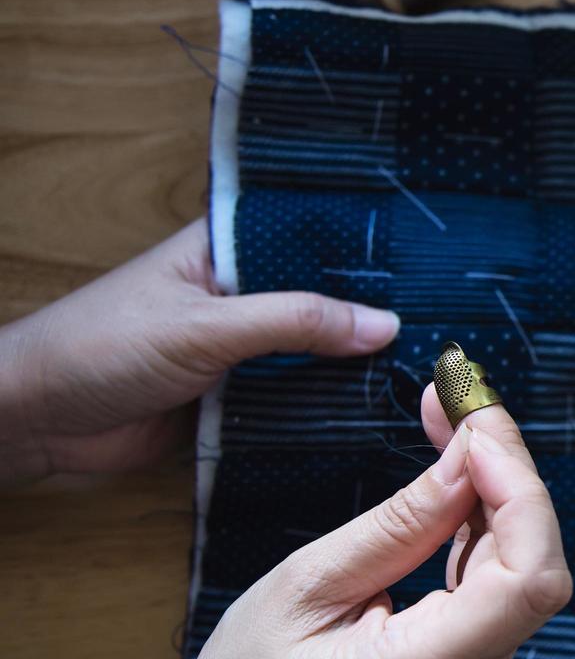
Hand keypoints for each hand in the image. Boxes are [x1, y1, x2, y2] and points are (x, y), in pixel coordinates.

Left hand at [0, 219, 399, 482]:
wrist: (35, 423)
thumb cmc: (100, 348)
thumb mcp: (206, 325)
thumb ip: (294, 322)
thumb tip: (382, 324)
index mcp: (230, 248)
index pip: (313, 234)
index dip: (367, 246)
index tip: (436, 257)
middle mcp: (242, 292)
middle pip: (323, 296)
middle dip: (372, 310)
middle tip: (449, 319)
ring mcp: (241, 347)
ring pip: (315, 350)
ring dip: (355, 363)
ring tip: (431, 364)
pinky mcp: (236, 398)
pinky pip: (296, 397)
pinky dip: (329, 404)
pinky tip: (379, 408)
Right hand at [141, 397, 571, 658]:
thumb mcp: (307, 585)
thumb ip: (403, 521)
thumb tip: (473, 454)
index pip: (528, 579)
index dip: (520, 491)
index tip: (480, 424)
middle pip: (533, 565)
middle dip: (507, 471)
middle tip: (462, 397)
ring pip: (522, 569)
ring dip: (496, 488)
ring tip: (452, 418)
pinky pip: (499, 587)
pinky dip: (483, 524)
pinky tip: (458, 476)